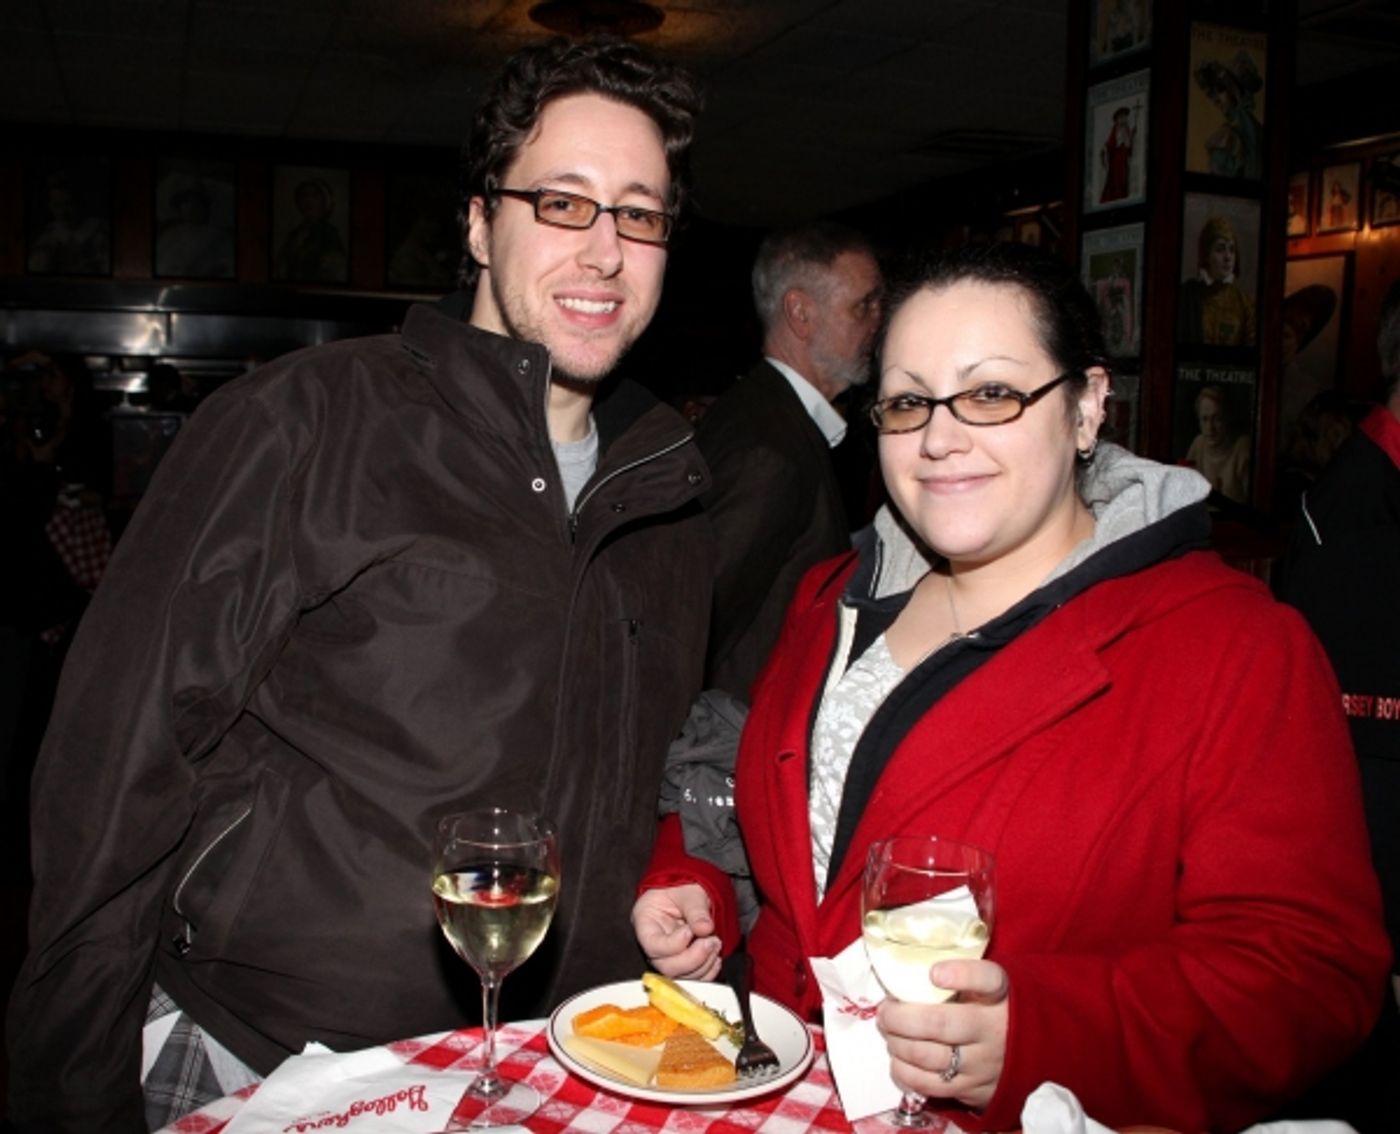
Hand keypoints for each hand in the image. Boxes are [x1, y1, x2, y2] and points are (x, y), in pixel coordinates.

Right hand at [631, 883, 721, 980]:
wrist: (690, 893)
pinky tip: (715, 956)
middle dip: (692, 958)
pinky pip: (693, 979)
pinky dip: (707, 972)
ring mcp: (668, 957)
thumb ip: (696, 909)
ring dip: (703, 964)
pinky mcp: (683, 964)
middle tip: (711, 941)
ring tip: (715, 943)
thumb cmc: (682, 887)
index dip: (673, 944)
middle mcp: (654, 944)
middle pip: (666, 966)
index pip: (652, 945)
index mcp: (645, 922)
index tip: (690, 931)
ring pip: (681, 976)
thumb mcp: (689, 892)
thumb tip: (705, 928)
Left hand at [876, 959, 1009, 1109]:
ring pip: (930, 1057)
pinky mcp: (974, 1090)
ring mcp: (984, 1064)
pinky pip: (931, 1086)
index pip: (987, 979)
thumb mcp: (986, 986)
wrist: (1032, 1053)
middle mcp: (994, 1029)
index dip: (960, 974)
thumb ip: (958, 975)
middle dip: (901, 1018)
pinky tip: (897, 1059)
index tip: (933, 973)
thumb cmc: (992, 1009)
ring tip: (888, 1032)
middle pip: (940, 1024)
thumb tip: (902, 967)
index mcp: (999, 994)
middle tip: (885, 1011)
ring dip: (897, 1044)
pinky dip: (904, 1072)